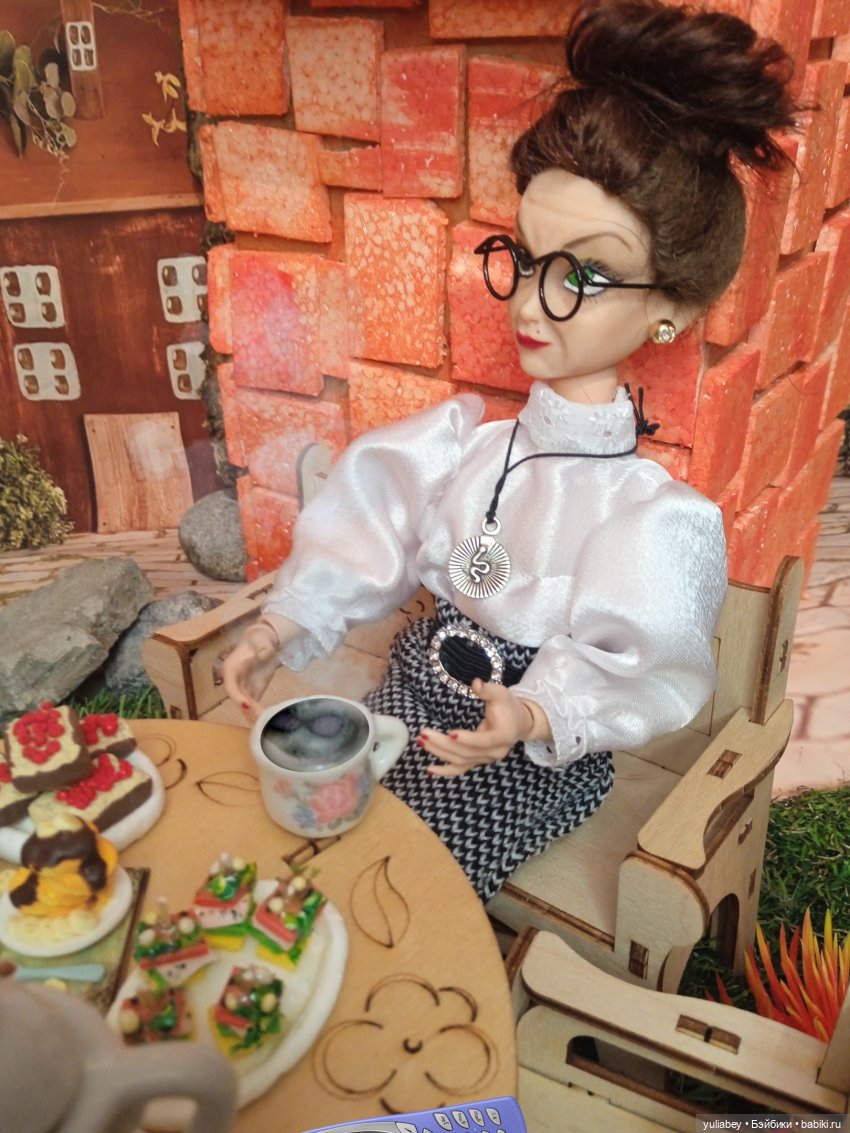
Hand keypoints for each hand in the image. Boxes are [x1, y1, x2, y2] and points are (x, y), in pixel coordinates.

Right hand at [222, 618, 286, 720]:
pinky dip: (257, 714)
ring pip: (244, 705)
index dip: (237, 697)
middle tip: (260, 719)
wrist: (263, 642)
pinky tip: (265, 723)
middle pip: (238, 699)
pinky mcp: (253, 691)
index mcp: (232, 668)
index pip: (231, 686)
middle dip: (248, 710)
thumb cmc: (259, 639)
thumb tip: (264, 653)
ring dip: (252, 715)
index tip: (246, 705)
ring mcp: (243, 687)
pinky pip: (252, 706)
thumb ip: (263, 647)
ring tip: (263, 725)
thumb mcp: (261, 639)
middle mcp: (234, 681)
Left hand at [419, 680, 547, 778]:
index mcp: (503, 736)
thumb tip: (475, 683)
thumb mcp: (501, 694)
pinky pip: (460, 769)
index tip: (451, 733)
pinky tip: (429, 769)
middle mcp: (495, 752)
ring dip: (439, 753)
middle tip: (424, 734)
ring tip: (421, 742)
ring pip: (460, 761)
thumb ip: (488, 690)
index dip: (468, 739)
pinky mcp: (477, 761)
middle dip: (443, 744)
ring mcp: (485, 759)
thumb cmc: (509, 706)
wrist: (519, 723)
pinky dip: (445, 771)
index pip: (484, 741)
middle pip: (467, 752)